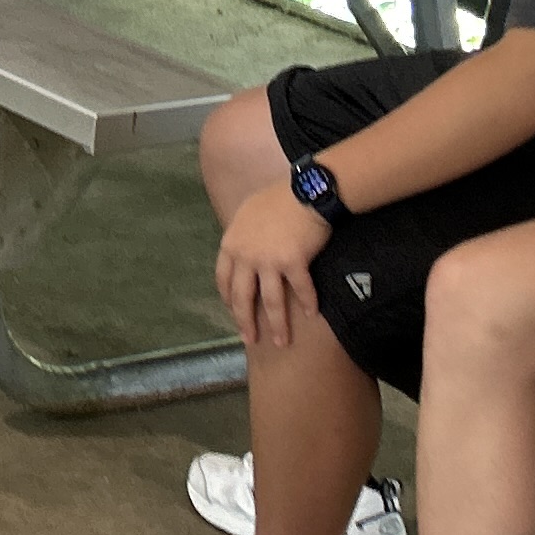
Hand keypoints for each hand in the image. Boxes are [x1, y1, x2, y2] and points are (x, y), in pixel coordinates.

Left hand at [214, 187, 332, 348]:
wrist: (305, 192)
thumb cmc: (278, 199)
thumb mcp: (248, 214)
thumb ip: (242, 236)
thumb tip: (243, 250)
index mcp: (231, 243)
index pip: (223, 278)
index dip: (228, 298)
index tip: (233, 311)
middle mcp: (246, 255)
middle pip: (243, 297)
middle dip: (246, 321)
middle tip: (250, 339)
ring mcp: (269, 261)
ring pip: (271, 301)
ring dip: (277, 325)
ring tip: (280, 342)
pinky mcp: (293, 263)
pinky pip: (300, 290)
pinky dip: (307, 303)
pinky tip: (311, 314)